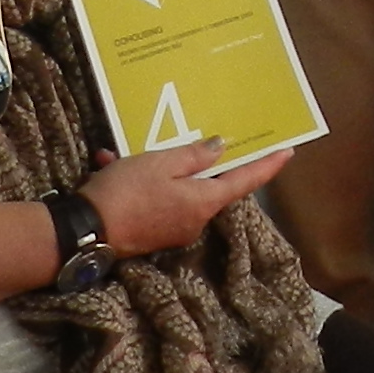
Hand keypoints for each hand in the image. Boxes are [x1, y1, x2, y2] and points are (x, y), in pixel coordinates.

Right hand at [81, 140, 291, 255]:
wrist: (86, 230)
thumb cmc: (127, 192)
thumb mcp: (160, 163)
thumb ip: (193, 155)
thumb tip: (220, 149)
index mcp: (203, 201)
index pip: (245, 181)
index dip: (266, 166)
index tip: (287, 152)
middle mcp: (195, 220)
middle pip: (206, 185)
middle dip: (189, 161)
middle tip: (178, 140)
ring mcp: (174, 229)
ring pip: (174, 189)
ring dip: (152, 169)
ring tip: (122, 154)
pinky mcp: (153, 233)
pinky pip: (154, 200)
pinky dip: (137, 182)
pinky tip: (109, 165)